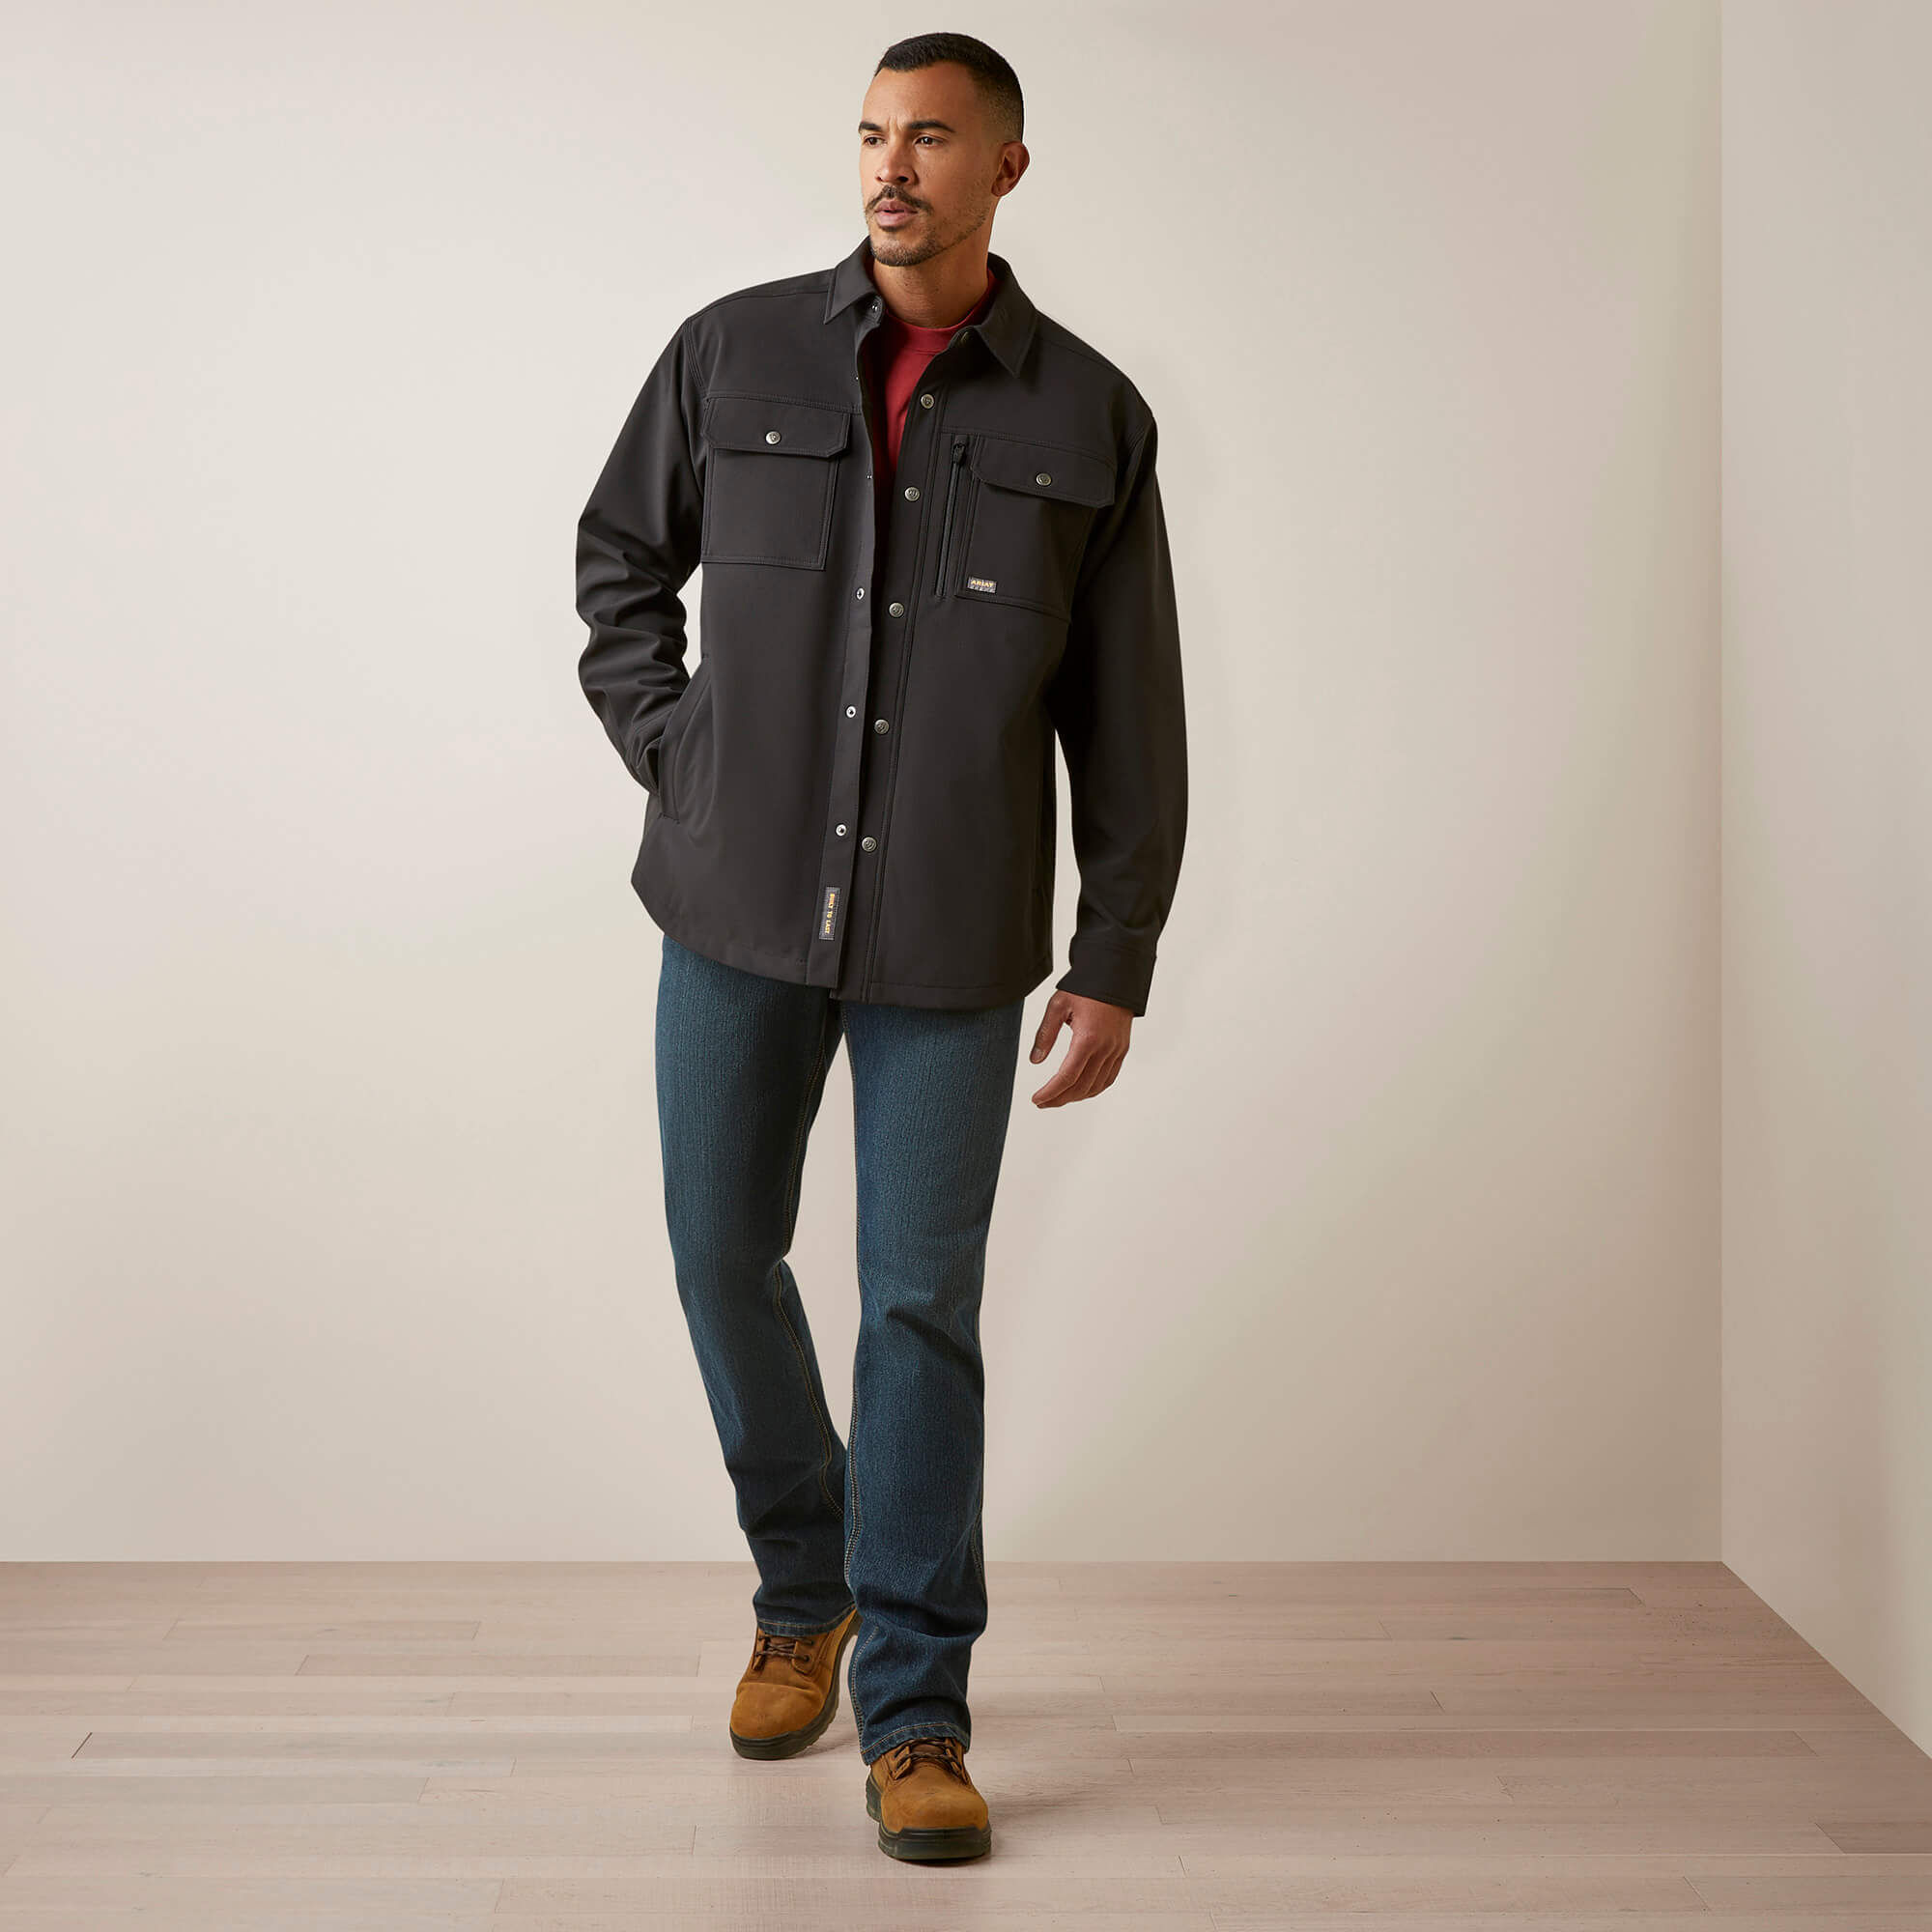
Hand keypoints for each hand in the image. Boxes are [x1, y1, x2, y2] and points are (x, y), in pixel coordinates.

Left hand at [1027, 990, 1131, 1106]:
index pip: (1067, 1076)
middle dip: (1059, 1099)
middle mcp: (1105, 1048)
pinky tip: (1080, 1090)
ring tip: (1058, 1098)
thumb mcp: (1058, 1005)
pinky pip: (1109, 1078)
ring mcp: (1116, 1051)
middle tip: (1042, 1102)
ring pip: (1096, 1086)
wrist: (1115, 976)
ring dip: (1076, 1097)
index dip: (1051, 1092)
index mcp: (1088, 1038)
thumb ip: (1045, 1034)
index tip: (1036, 1099)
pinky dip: (1093, 1089)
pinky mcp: (1122, 1050)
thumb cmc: (1086, 988)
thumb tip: (1035, 1060)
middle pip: (1081, 1086)